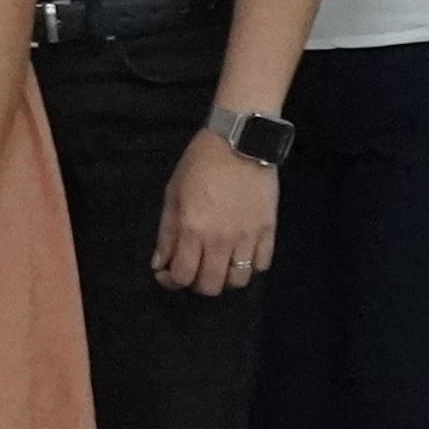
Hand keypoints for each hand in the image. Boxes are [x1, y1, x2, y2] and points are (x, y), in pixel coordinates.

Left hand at [156, 133, 282, 296]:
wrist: (240, 141)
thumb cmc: (199, 164)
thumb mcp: (173, 194)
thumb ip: (166, 233)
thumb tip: (160, 264)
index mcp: (193, 230)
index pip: (182, 276)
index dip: (171, 281)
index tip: (167, 273)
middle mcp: (220, 240)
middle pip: (211, 286)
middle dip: (197, 283)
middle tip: (194, 269)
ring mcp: (247, 238)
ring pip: (238, 281)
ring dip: (225, 278)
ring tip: (219, 264)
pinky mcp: (268, 231)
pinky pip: (262, 265)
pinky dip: (250, 266)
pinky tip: (241, 254)